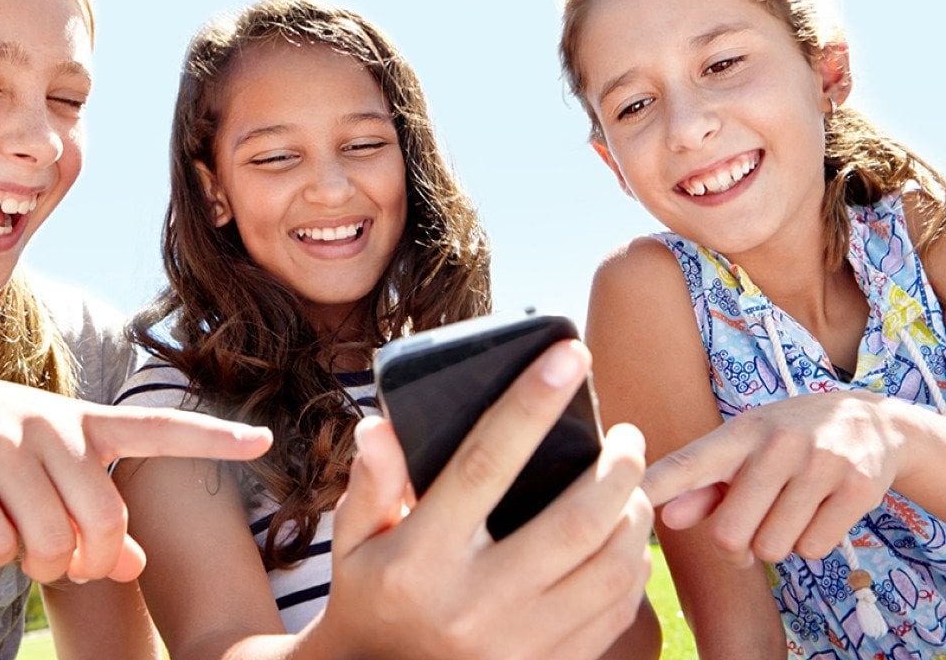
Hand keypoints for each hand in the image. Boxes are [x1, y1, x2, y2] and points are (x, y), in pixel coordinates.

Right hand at [0, 372, 270, 583]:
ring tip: (17, 542)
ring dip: (37, 565)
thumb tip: (134, 568)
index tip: (266, 440)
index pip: (159, 428)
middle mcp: (50, 426)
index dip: (214, 439)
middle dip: (85, 561)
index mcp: (83, 424)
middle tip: (60, 560)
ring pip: (48, 541)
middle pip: (101, 521)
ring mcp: (0, 442)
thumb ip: (94, 514)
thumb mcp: (49, 469)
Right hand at [319, 341, 653, 658]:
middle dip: (617, 465)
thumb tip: (382, 425)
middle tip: (626, 433)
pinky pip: (614, 611)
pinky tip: (624, 539)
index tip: (571, 355)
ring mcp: (519, 643)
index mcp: (422, 558)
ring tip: (631, 483)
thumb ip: (370, 483)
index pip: (486, 465)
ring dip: (633, 514)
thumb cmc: (372, 597)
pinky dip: (631, 566)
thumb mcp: (353, 542)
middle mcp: (477, 602)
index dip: (531, 404)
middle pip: (574, 520)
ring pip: (609, 568)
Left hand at [642, 390, 907, 562]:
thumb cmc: (787, 442)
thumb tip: (667, 517)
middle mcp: (776, 444)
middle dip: (736, 544)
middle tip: (752, 524)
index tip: (626, 499)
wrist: (873, 421)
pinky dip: (812, 543)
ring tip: (790, 509)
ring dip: (777, 544)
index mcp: (738, 434)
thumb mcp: (743, 450)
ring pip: (773, 548)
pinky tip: (819, 510)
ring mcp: (819, 464)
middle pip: (730, 534)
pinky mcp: (856, 488)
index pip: (688, 464)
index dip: (656, 486)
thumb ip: (702, 486)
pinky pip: (813, 548)